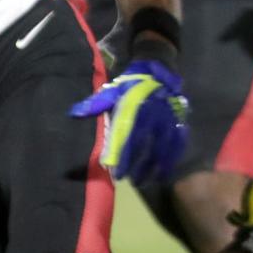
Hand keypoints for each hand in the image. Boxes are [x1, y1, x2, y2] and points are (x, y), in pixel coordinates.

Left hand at [69, 59, 188, 183]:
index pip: (128, 140)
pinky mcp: (178, 123)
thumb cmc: (132, 84)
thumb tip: (74, 114)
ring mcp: (168, 122)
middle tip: (129, 182)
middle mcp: (153, 119)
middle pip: (146, 149)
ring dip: (154, 168)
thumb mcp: (113, 91)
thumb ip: (96, 105)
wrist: (159, 70)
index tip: (117, 175)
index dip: (123, 159)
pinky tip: (164, 172)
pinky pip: (177, 145)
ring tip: (144, 182)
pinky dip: (171, 160)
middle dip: (138, 168)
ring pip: (163, 150)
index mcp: (135, 112)